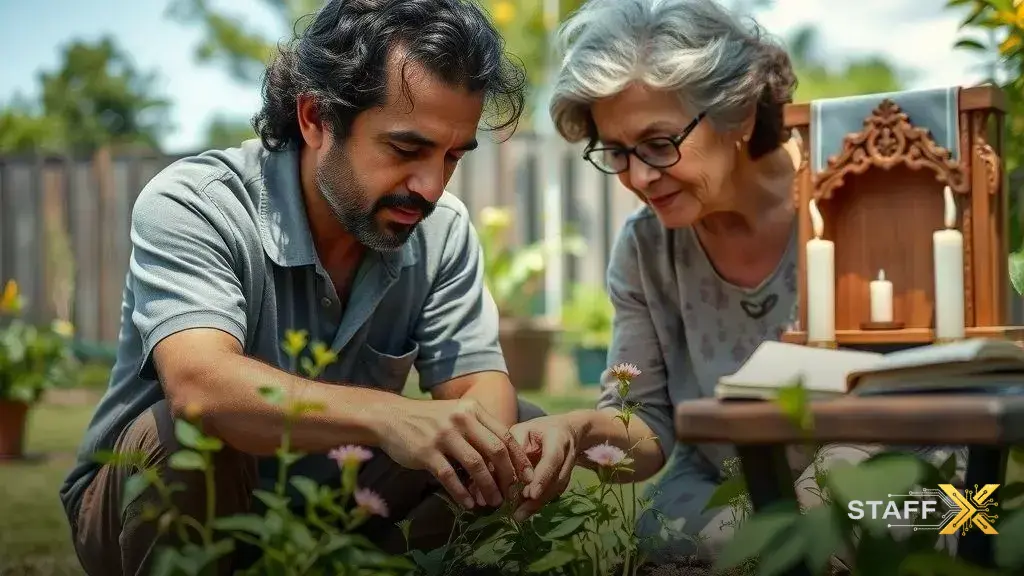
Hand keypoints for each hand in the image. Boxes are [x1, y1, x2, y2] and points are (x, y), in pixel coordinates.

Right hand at [378, 397, 534, 509]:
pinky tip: (468, 504)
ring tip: (492, 502)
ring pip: (475, 465)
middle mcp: (461, 419)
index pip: (505, 435)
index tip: (527, 477)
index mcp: (473, 409)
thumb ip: (479, 429)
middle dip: (507, 476)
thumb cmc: (429, 420)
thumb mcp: (457, 414)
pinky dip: (461, 493)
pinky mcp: (426, 451)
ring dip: (487, 487)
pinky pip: (450, 477)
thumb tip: (505, 458)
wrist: (391, 417)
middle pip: (495, 451)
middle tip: (511, 493)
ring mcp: (443, 435)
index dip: (519, 459)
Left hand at [507, 415, 579, 520]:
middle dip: (538, 498)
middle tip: (519, 512)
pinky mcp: (564, 480)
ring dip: (538, 505)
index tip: (531, 494)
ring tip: (519, 515)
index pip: (553, 459)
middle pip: (556, 481)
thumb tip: (499, 464)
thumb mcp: (525, 429)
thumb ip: (515, 444)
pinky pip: (553, 493)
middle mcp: (567, 456)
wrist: (566, 431)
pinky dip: (539, 504)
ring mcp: (568, 470)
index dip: (543, 477)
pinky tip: (524, 512)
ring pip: (555, 490)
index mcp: (557, 439)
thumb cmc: (539, 430)